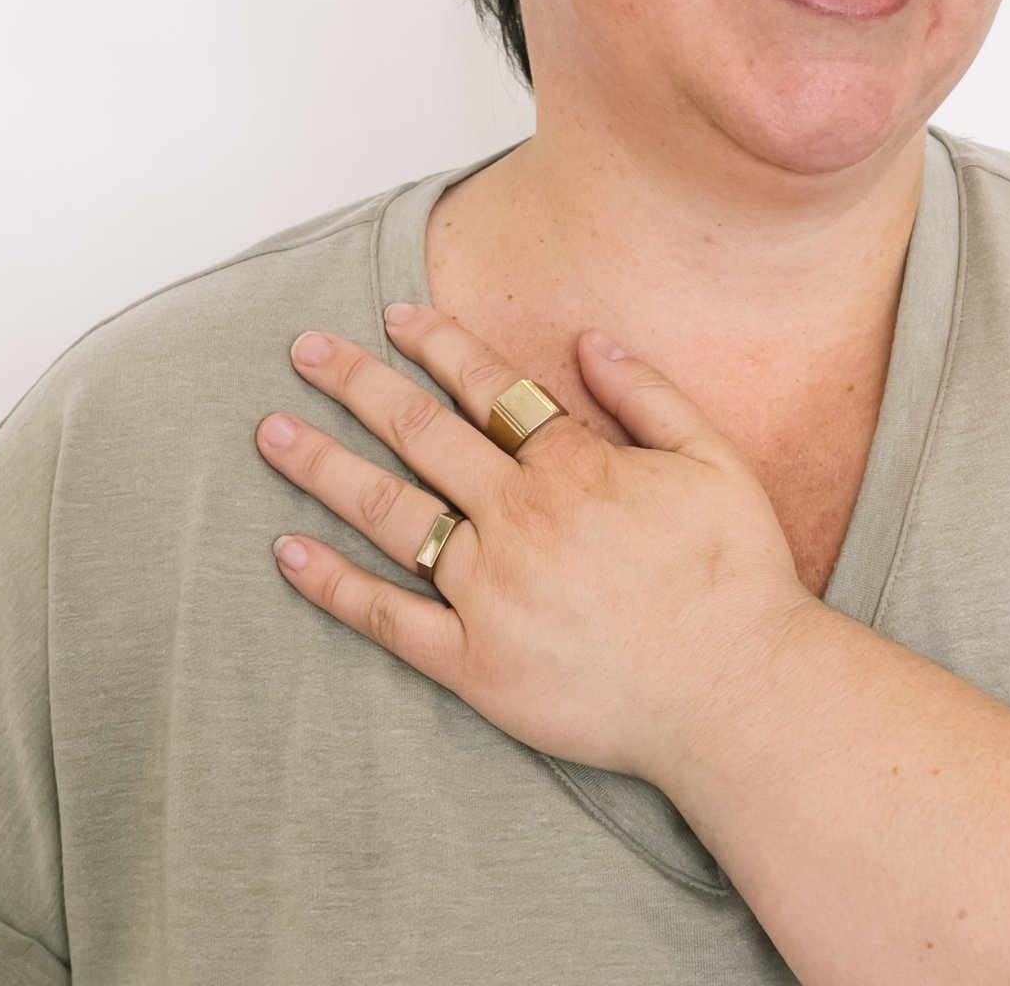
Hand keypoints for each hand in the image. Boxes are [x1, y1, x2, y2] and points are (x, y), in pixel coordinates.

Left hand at [255, 303, 814, 786]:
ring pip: (389, 513)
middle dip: (357, 383)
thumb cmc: (735, 574)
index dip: (437, 344)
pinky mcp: (475, 664)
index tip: (394, 316)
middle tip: (305, 350)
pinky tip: (287, 554)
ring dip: (324, 467)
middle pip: (420, 434)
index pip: (487, 387)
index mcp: (572, 468)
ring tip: (272, 432)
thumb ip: (649, 392)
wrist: (737, 692)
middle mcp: (517, 519)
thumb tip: (588, 338)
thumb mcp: (714, 459)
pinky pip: (389, 619)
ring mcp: (489, 593)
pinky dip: (334, 587)